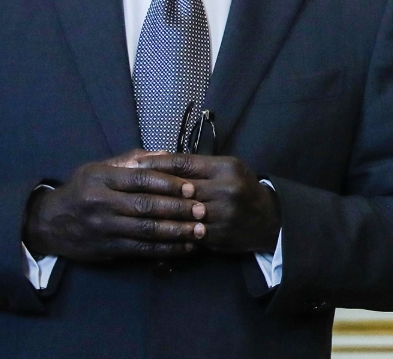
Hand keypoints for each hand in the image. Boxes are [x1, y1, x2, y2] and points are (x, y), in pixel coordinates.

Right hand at [23, 149, 206, 261]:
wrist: (48, 223)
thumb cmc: (81, 190)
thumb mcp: (98, 168)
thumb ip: (131, 160)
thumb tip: (165, 153)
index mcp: (102, 179)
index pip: (140, 179)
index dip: (167, 183)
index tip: (191, 187)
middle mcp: (103, 203)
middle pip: (146, 206)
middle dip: (177, 209)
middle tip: (202, 210)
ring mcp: (105, 228)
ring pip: (146, 231)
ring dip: (176, 232)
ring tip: (200, 231)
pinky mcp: (108, 249)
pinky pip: (141, 250)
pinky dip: (165, 249)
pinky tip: (184, 247)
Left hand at [130, 154, 280, 253]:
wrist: (267, 220)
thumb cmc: (241, 188)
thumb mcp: (227, 169)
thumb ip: (198, 165)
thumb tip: (160, 156)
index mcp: (226, 167)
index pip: (184, 162)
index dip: (156, 163)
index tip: (134, 164)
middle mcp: (226, 189)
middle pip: (178, 187)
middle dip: (150, 188)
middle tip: (124, 187)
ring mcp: (222, 214)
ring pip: (179, 212)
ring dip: (155, 211)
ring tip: (131, 209)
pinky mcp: (218, 235)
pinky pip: (186, 232)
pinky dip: (168, 230)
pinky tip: (150, 228)